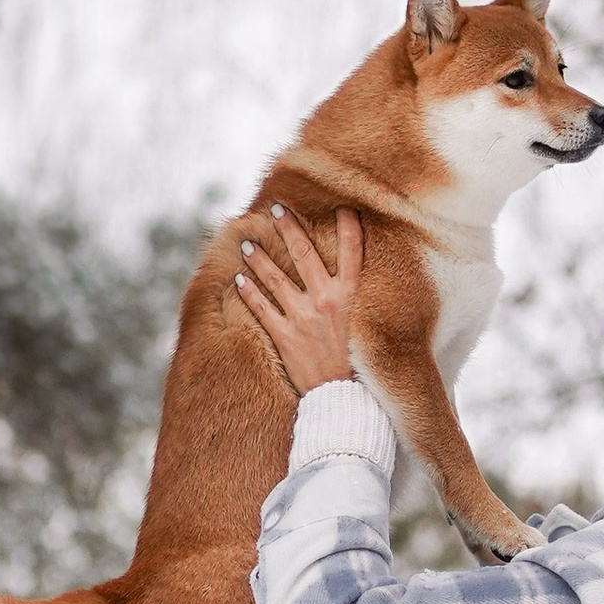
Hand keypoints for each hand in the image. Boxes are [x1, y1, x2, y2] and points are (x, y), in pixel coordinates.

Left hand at [237, 200, 363, 391]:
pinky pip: (260, 307)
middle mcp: (327, 301)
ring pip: (274, 277)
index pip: (352, 250)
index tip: (341, 206)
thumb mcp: (365, 324)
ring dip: (258, 258)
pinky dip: (247, 291)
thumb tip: (350, 273)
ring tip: (246, 244)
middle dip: (289, 227)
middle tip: (276, 208)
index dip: (348, 224)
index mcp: (351, 296)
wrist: (342, 397)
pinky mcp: (284, 336)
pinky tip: (238, 279)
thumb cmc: (355, 360)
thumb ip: (354, 297)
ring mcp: (302, 317)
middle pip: (305, 253)